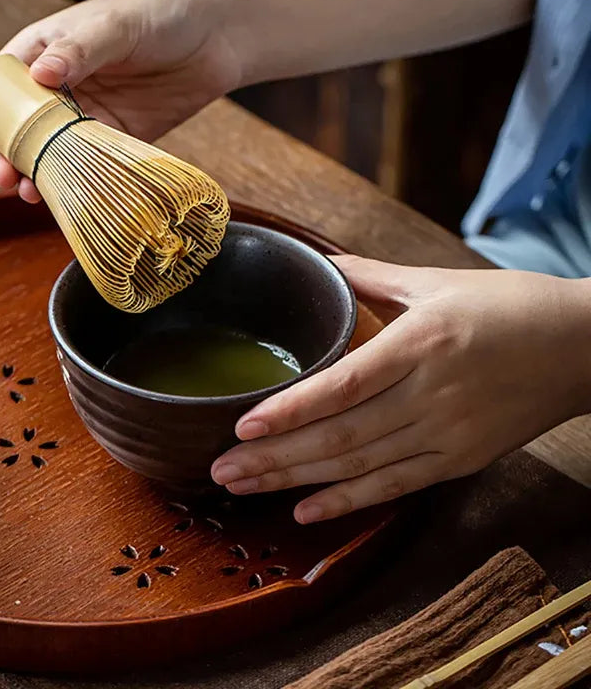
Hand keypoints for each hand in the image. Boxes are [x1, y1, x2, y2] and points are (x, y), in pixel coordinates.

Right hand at [0, 0, 239, 202]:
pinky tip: (60, 196)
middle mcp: (57, 88)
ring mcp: (84, 117)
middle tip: (1, 174)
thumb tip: (39, 74)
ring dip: (30, 173)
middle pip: (13, 126)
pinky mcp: (113, 140)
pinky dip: (70, 181)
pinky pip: (84, 165)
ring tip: (25, 191)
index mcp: (44, 51)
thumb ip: (81, 49)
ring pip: (45, 152)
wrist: (217, 38)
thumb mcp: (118, 24)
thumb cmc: (161, 14)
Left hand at [211, 256, 590, 522]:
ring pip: (360, 466)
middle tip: (220, 469)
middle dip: (274, 457)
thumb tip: (324, 262)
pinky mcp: (462, 460)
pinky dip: (349, 502)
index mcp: (423, 342)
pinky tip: (305, 511)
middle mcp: (432, 394)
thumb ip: (373, 276)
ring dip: (296, 482)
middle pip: (341, 436)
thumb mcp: (438, 281)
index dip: (291, 409)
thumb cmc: (511, 306)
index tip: (242, 425)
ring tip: (243, 488)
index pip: (343, 385)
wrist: (586, 346)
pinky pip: (396, 487)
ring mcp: (448, 434)